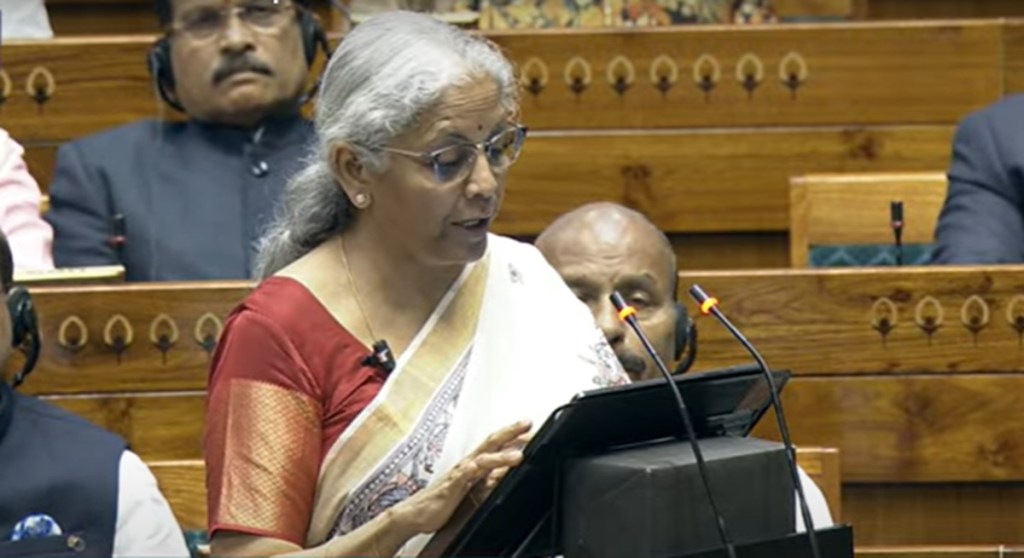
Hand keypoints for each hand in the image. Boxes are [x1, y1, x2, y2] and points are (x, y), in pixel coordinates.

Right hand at [391, 419, 531, 535]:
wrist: (417, 514)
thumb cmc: (443, 501)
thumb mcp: (473, 490)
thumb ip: (489, 480)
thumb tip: (507, 473)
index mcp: (473, 464)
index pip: (496, 444)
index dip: (514, 436)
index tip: (531, 429)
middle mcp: (468, 464)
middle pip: (491, 443)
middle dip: (510, 432)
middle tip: (528, 423)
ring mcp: (459, 474)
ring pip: (482, 459)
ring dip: (501, 456)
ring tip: (519, 455)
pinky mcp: (451, 486)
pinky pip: (462, 476)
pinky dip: (472, 470)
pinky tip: (480, 466)